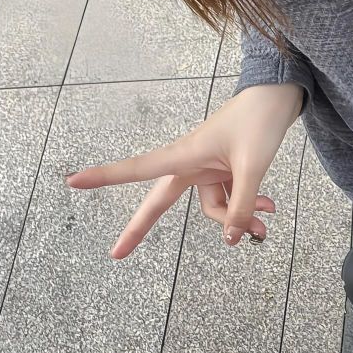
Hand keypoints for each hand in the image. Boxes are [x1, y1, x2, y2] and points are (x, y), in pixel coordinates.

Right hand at [64, 83, 303, 258]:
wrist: (279, 98)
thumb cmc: (258, 123)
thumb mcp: (251, 168)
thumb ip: (241, 206)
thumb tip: (230, 239)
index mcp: (183, 155)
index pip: (137, 170)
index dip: (105, 177)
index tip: (73, 180)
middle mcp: (190, 163)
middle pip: (161, 202)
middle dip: (144, 227)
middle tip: (116, 255)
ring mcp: (208, 168)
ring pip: (212, 206)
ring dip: (237, 216)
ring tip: (266, 218)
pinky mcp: (225, 170)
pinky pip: (230, 198)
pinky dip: (248, 205)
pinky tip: (269, 206)